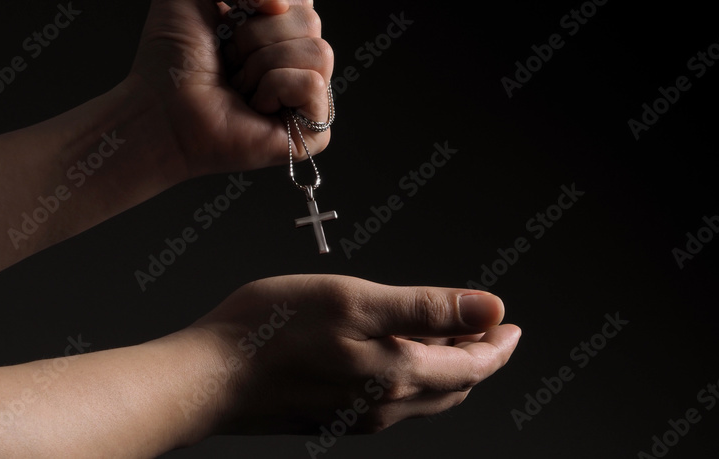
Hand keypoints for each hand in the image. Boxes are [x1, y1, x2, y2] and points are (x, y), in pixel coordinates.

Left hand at [127, 0, 333, 178]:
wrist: (157, 110)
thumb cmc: (168, 60)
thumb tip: (279, 2)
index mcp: (276, 31)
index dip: (259, 7)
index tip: (225, 32)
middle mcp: (294, 63)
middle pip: (310, 21)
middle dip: (257, 36)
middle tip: (228, 63)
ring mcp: (305, 99)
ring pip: (316, 52)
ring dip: (263, 63)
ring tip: (238, 86)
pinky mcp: (310, 132)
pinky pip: (312, 84)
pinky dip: (274, 89)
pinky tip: (253, 107)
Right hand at [189, 275, 521, 435]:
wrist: (207, 378)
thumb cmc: (271, 331)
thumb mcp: (356, 301)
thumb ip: (427, 308)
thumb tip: (491, 310)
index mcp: (397, 377)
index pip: (471, 369)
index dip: (497, 347)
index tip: (512, 327)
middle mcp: (382, 407)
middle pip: (449, 387)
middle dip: (475, 358)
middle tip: (487, 332)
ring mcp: (354, 417)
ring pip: (419, 396)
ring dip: (442, 368)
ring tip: (446, 338)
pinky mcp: (329, 417)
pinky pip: (387, 400)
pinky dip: (407, 376)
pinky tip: (391, 353)